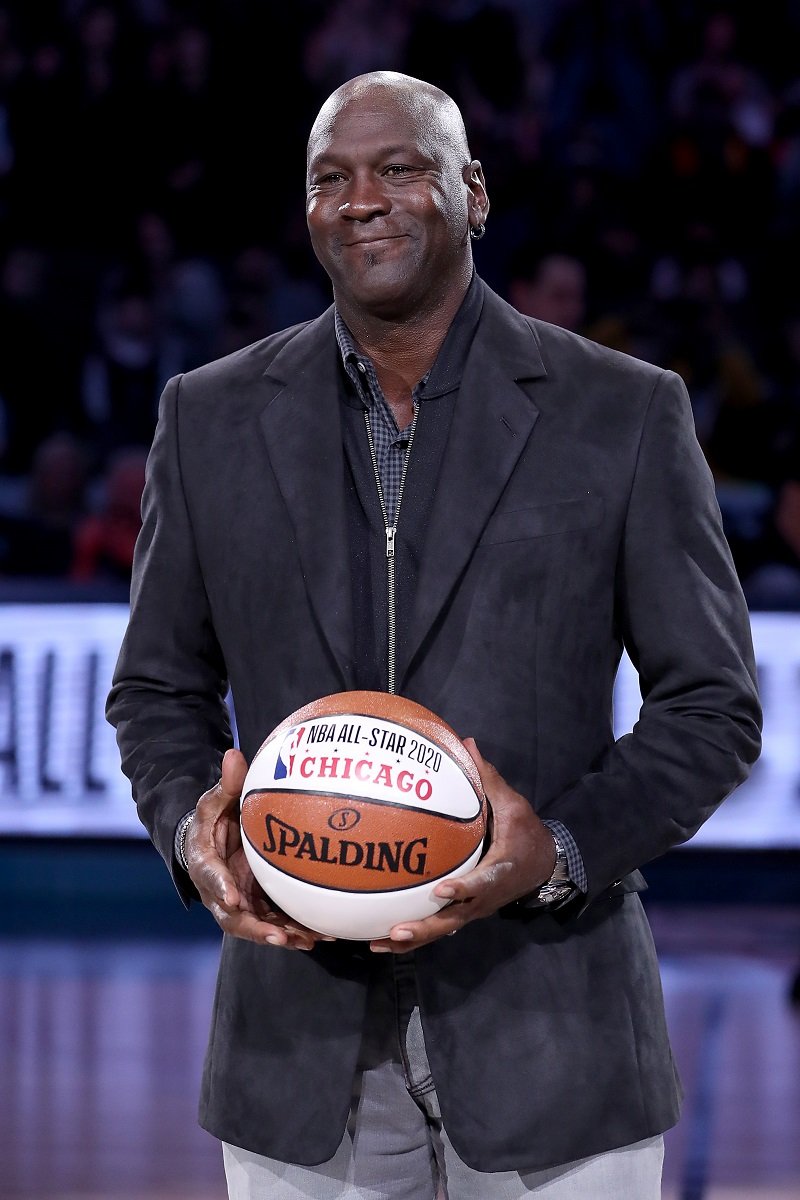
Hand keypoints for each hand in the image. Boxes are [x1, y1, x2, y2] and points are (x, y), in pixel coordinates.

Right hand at [185, 747, 333, 950]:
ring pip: (258, 926)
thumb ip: (228, 783)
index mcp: (206, 864)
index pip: (210, 879)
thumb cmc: (213, 819)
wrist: (211, 843)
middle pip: (233, 918)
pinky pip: (277, 922)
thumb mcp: (216, 800)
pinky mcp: (258, 907)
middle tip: (278, 936)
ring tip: (308, 940)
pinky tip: (323, 936)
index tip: (234, 899)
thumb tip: (235, 753)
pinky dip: (295, 931)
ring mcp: (240, 904)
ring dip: (282, 935)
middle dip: (256, 929)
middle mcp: (221, 892)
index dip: (221, 889)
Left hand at [369, 737, 555, 952]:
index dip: (463, 889)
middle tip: (397, 930)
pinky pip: (438, 927)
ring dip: (413, 939)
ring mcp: (473, 909)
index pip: (482, 882)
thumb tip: (466, 743)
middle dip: (425, 927)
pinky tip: (382, 940)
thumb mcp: (514, 804)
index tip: (440, 891)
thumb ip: (487, 779)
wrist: (545, 864)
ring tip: (378, 943)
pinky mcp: (464, 912)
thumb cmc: (526, 832)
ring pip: (442, 930)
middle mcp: (485, 897)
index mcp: (500, 870)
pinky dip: (414, 937)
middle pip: (454, 919)